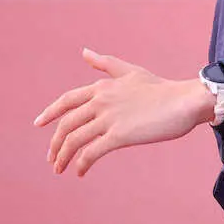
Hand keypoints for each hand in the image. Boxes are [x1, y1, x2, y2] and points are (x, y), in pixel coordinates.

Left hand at [34, 48, 212, 176]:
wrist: (184, 101)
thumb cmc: (161, 88)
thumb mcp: (131, 72)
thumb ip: (106, 63)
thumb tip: (84, 52)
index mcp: (102, 86)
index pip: (66, 100)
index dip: (49, 113)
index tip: (38, 124)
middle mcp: (101, 101)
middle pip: (66, 124)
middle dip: (55, 143)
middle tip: (51, 158)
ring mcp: (109, 118)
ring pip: (74, 140)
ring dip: (63, 157)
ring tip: (60, 169)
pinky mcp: (119, 136)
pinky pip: (91, 153)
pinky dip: (81, 164)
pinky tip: (80, 172)